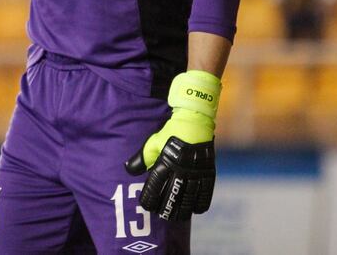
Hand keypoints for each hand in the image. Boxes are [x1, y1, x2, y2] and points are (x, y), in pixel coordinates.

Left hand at [125, 70, 220, 220]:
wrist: (194, 119)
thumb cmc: (170, 131)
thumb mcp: (152, 142)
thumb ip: (141, 158)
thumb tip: (128, 170)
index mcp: (166, 161)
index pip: (155, 185)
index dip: (149, 198)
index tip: (146, 206)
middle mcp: (181, 168)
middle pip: (173, 195)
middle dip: (167, 208)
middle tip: (162, 217)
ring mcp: (196, 170)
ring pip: (190, 196)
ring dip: (183, 209)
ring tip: (177, 217)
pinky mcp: (208, 169)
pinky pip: (206, 190)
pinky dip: (201, 202)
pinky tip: (197, 210)